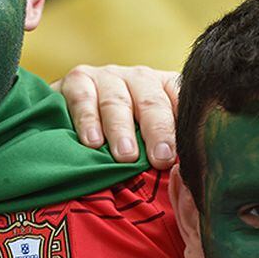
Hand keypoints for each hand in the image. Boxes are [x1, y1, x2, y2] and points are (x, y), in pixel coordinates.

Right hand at [51, 65, 178, 169]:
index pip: (183, 102)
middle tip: (161, 158)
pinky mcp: (78, 79)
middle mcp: (141, 78)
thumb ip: (170, 152)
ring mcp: (108, 76)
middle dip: (157, 131)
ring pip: (117, 102)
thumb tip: (187, 180)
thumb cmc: (125, 135)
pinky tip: (92, 142)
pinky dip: (88, 121)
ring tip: (126, 156)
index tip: (188, 155)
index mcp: (167, 88)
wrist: (71, 112)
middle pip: (152, 102)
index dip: (187, 127)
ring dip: (121, 130)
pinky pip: (84, 99)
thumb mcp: (151, 139)